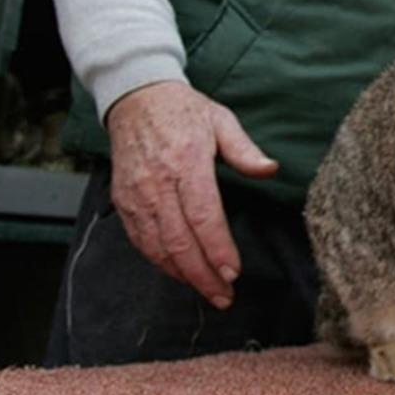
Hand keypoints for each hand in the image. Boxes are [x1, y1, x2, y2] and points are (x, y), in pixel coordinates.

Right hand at [106, 80, 277, 308]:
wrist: (136, 99)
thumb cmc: (184, 111)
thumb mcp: (221, 120)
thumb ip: (245, 150)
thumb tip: (270, 169)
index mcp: (187, 161)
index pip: (203, 215)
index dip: (217, 248)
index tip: (233, 272)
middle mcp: (158, 182)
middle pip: (179, 240)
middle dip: (203, 275)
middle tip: (224, 295)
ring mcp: (137, 194)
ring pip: (157, 246)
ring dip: (183, 275)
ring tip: (208, 291)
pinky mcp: (124, 201)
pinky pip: (141, 241)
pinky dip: (160, 262)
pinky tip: (180, 273)